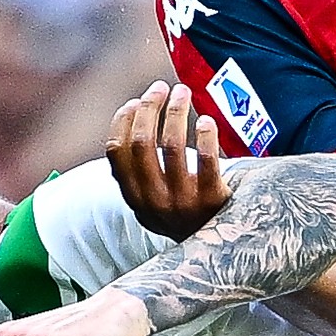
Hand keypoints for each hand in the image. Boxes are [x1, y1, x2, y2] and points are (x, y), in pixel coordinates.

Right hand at [108, 82, 230, 238]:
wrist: (219, 246)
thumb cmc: (183, 210)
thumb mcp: (152, 198)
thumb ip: (140, 168)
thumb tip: (135, 112)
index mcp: (134, 198)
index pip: (116, 153)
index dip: (122, 122)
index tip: (135, 102)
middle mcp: (154, 202)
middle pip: (142, 143)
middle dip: (149, 108)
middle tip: (161, 88)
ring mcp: (183, 203)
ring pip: (172, 145)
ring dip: (176, 111)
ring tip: (184, 93)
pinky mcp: (213, 200)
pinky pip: (207, 161)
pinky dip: (205, 135)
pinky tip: (206, 120)